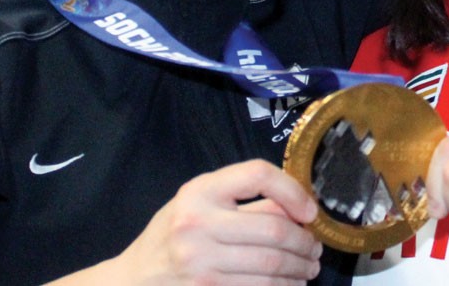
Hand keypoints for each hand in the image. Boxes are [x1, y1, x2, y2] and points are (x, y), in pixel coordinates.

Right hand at [47, 160, 321, 284]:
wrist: (133, 279)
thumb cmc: (172, 233)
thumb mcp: (198, 202)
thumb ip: (242, 200)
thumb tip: (298, 206)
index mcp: (200, 191)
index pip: (258, 175)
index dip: (293, 190)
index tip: (310, 210)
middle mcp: (198, 223)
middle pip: (273, 228)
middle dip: (304, 241)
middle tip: (315, 248)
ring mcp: (201, 262)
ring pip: (271, 265)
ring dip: (299, 268)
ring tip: (309, 268)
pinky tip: (291, 285)